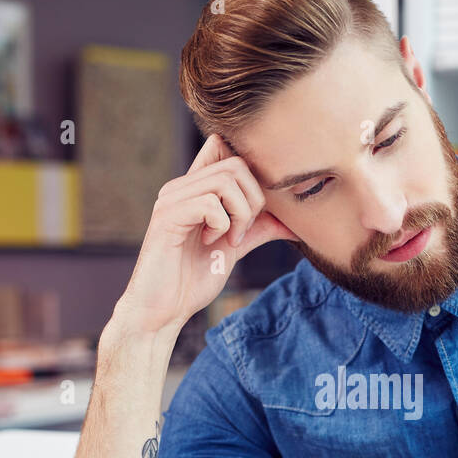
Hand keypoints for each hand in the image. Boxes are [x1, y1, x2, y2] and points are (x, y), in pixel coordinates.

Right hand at [112, 133, 298, 335]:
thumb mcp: (234, 248)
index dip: (250, 171)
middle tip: (244, 232)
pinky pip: (210, 204)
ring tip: (230, 240)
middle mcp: (181, 187)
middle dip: (254, 200)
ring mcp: (172, 199)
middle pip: (236, 163)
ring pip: (226, 181)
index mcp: (195, 189)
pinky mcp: (167, 217)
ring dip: (241, 215)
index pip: (222, 146)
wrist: (163, 311)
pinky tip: (210, 243)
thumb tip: (294, 222)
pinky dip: (222, 226)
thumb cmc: (192, 280)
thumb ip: (258, 228)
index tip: (257, 210)